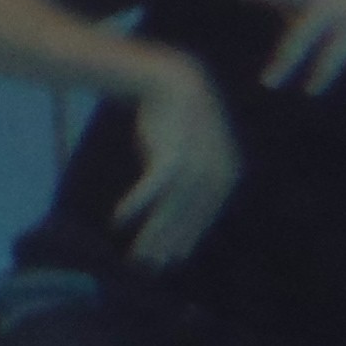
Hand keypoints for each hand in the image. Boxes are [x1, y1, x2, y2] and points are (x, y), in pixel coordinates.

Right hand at [116, 57, 242, 266]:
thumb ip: (194, 175)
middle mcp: (217, 172)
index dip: (185, 239)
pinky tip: (119, 219)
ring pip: (172, 208)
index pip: (204, 216)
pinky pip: (153, 187)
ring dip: (152, 233)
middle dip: (167, 243)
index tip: (169, 260)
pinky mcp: (171, 154)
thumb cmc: (175, 116)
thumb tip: (186, 201)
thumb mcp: (191, 149)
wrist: (169, 79)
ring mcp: (195, 163)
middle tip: (149, 266)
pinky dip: (137, 203)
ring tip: (135, 254)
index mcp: (226, 174)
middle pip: (188, 217)